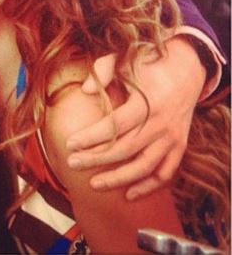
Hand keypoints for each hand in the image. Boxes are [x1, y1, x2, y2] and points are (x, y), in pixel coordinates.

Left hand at [65, 37, 205, 200]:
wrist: (186, 69)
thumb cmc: (147, 64)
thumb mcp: (124, 59)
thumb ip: (103, 70)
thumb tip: (84, 91)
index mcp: (147, 102)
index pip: (115, 125)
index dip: (91, 137)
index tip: (69, 143)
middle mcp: (162, 123)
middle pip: (125, 149)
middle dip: (96, 159)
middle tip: (72, 163)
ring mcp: (172, 137)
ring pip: (144, 167)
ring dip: (118, 178)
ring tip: (93, 183)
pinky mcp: (179, 146)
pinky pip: (165, 173)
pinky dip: (148, 187)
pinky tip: (128, 194)